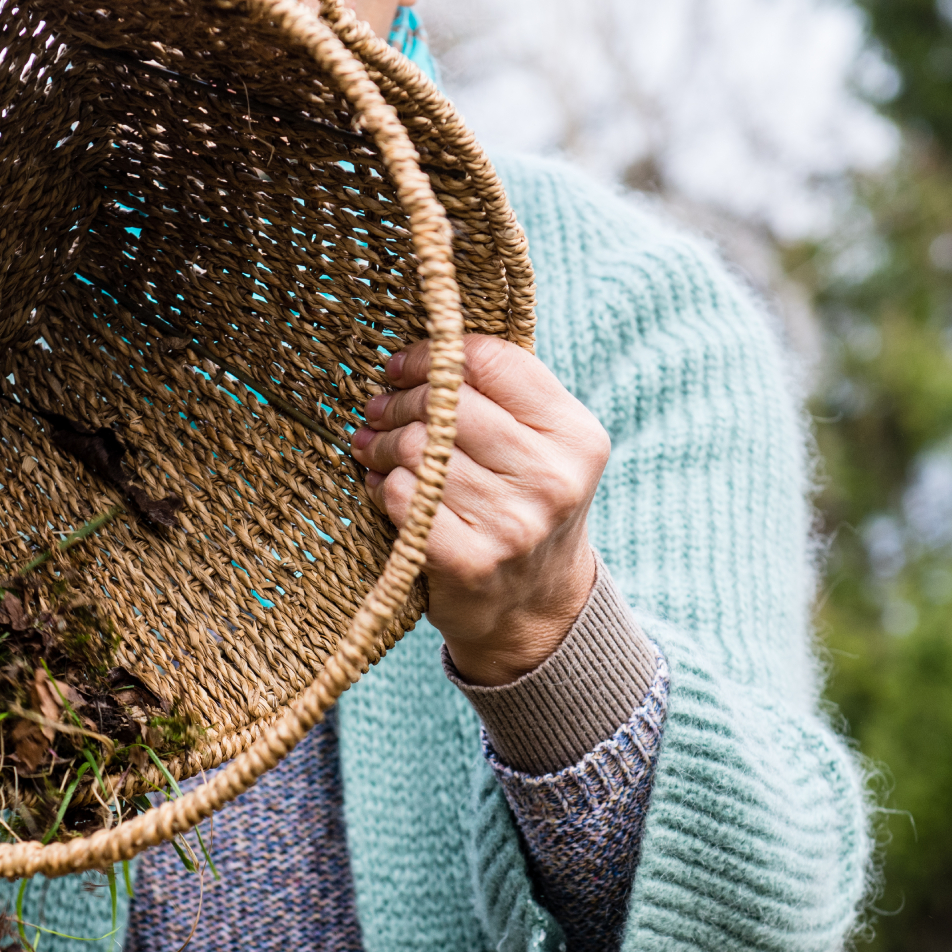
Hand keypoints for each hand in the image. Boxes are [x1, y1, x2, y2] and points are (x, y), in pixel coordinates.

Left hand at [350, 336, 609, 684]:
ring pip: (420, 450)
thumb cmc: (525, 507)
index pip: (490, 361)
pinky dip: (384, 486)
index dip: (432, 353)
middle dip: (400, 400)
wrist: (535, 609)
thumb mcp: (543, 446)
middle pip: (448, 403)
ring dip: (383, 444)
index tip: (402, 365)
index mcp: (576, 435)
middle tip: (378, 408)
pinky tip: (385, 487)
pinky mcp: (472, 561)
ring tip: (374, 447)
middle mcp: (553, 479)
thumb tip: (424, 342)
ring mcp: (514, 524)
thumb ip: (502, 393)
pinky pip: (404, 497)